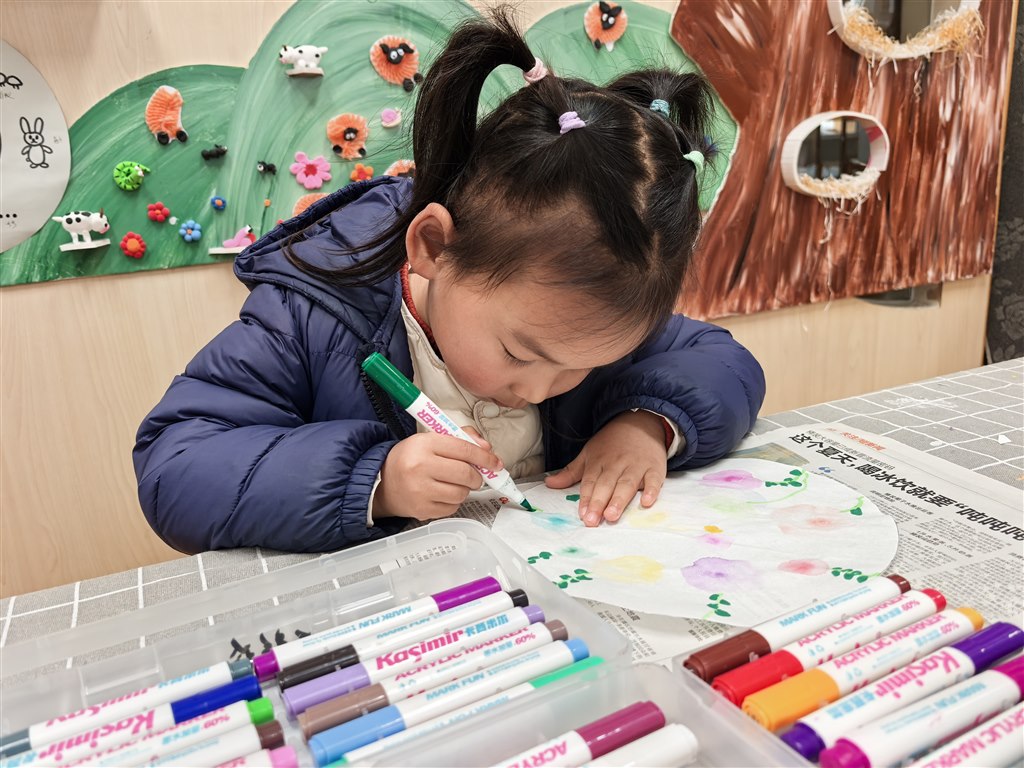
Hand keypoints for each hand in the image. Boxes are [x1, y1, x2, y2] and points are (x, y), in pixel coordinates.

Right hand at [373, 429, 501, 520]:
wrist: (383, 483)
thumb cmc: (410, 459)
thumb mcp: (430, 440)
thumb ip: (461, 439)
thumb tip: (487, 450)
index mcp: (424, 444)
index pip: (464, 449)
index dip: (485, 457)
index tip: (495, 463)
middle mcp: (420, 466)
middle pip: (466, 474)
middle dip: (477, 476)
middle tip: (474, 475)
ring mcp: (420, 491)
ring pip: (461, 493)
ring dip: (464, 489)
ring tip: (452, 483)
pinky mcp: (422, 509)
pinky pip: (452, 508)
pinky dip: (453, 502)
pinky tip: (442, 494)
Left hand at [545, 410, 667, 526]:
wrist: (641, 422)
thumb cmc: (611, 443)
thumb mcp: (589, 453)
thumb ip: (571, 472)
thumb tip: (549, 484)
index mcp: (598, 461)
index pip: (590, 482)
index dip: (586, 498)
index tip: (582, 514)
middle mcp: (616, 464)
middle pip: (606, 484)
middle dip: (598, 502)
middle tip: (593, 520)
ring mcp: (636, 465)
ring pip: (627, 484)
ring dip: (619, 500)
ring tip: (612, 515)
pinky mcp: (655, 467)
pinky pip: (654, 480)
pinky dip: (652, 491)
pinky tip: (647, 502)